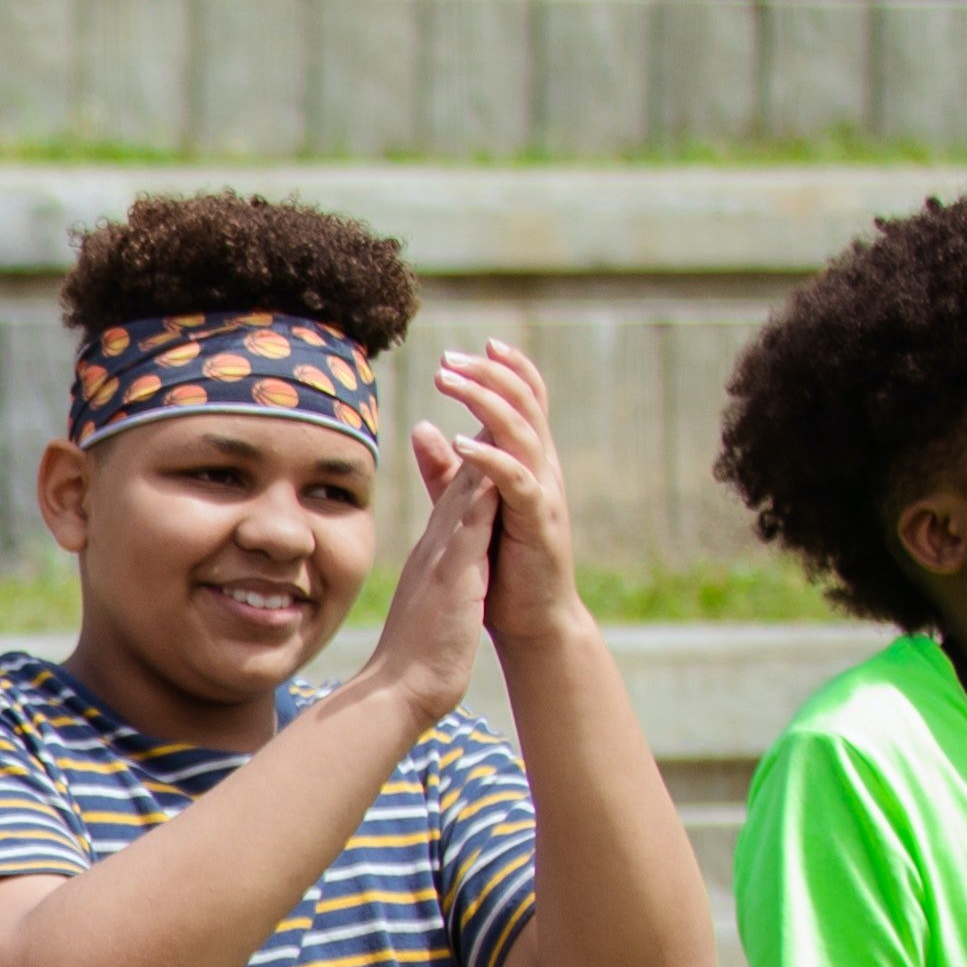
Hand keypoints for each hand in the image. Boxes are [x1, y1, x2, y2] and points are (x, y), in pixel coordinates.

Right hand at [361, 414, 506, 721]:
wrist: (396, 693)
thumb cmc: (414, 660)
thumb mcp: (427, 606)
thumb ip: (434, 578)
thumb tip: (440, 568)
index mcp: (434, 554)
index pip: (458, 493)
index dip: (473, 455)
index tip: (488, 421)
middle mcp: (436, 546)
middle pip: (461, 478)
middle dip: (479, 434)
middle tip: (493, 388)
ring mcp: (442, 558)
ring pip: (465, 491)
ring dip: (481, 447)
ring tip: (497, 406)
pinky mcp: (453, 575)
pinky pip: (470, 524)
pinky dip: (483, 490)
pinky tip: (498, 460)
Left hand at [424, 339, 591, 647]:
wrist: (530, 620)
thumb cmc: (503, 567)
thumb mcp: (470, 508)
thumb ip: (447, 470)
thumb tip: (423, 428)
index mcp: (528, 462)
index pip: (524, 402)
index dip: (505, 369)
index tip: (475, 345)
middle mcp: (542, 470)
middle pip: (523, 404)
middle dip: (490, 375)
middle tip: (451, 357)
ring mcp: (543, 495)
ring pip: (521, 432)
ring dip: (486, 403)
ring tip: (452, 381)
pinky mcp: (537, 524)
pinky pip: (517, 482)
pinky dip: (491, 459)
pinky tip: (462, 444)